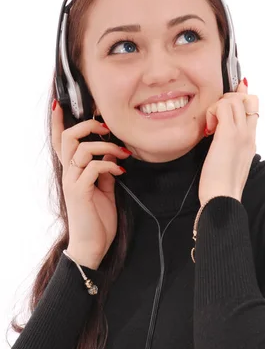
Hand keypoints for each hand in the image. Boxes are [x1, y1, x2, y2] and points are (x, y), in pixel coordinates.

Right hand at [51, 101, 130, 267]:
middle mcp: (69, 174)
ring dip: (105, 146)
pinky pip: (93, 168)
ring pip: (81, 150)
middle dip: (88, 126)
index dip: (58, 122)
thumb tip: (112, 152)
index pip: (60, 142)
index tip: (61, 103)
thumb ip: (104, 170)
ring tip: (122, 153)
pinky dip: (110, 165)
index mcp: (73, 172)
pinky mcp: (80, 192)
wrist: (93, 245)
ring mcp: (73, 182)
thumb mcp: (104, 189)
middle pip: (68, 138)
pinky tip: (121, 170)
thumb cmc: (98, 218)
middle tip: (108, 127)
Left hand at [198, 79, 258, 205]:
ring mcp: (241, 133)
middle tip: (215, 117)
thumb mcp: (230, 163)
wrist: (223, 198)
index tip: (224, 103)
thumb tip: (219, 136)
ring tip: (211, 126)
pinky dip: (212, 112)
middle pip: (247, 98)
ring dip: (218, 106)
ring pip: (235, 99)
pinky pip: (223, 106)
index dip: (241, 98)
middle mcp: (249, 134)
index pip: (253, 107)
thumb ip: (229, 147)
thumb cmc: (222, 186)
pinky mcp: (228, 134)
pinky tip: (208, 130)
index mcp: (251, 140)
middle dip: (228, 100)